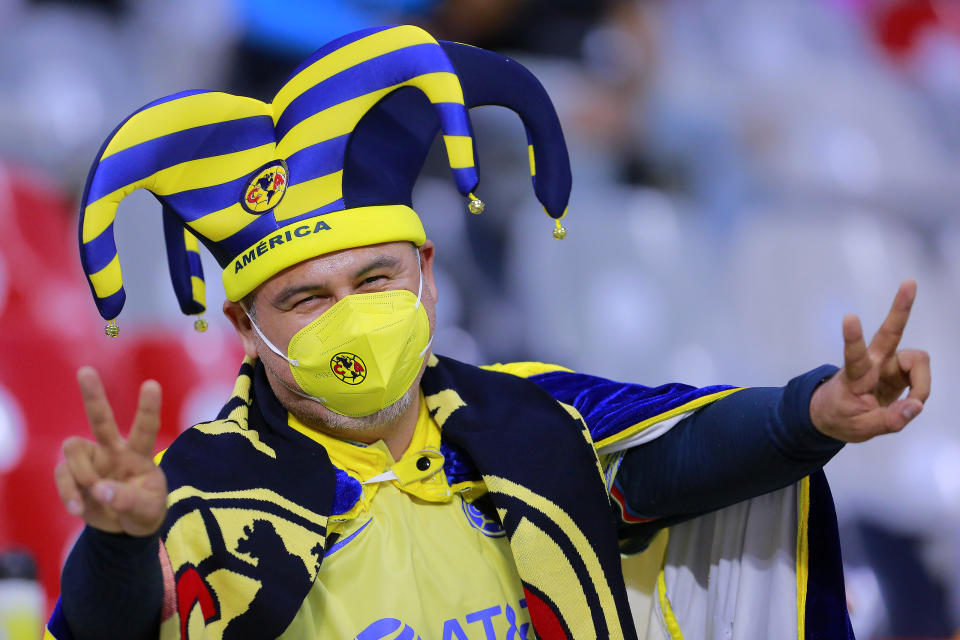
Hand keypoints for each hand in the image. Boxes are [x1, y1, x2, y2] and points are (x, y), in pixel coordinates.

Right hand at [54, 367, 167, 535]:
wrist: (125, 527)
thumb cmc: (144, 510)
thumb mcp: (148, 510)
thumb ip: (129, 500)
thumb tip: (101, 490)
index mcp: (139, 454)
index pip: (146, 427)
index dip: (148, 407)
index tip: (152, 384)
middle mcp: (114, 450)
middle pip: (101, 419)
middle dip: (93, 396)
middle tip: (86, 371)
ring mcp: (91, 460)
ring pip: (72, 446)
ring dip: (81, 472)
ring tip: (94, 493)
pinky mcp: (72, 475)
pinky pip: (62, 474)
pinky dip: (68, 491)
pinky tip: (79, 508)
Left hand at [810, 279, 930, 442]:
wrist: (835, 416)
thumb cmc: (841, 417)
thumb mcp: (860, 428)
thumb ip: (889, 420)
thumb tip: (916, 406)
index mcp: (855, 375)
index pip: (854, 355)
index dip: (852, 337)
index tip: (849, 317)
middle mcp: (873, 363)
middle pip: (890, 333)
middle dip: (900, 309)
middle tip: (910, 283)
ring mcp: (888, 365)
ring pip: (917, 359)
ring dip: (922, 382)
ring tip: (913, 404)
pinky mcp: (899, 371)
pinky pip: (921, 376)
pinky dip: (921, 391)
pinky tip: (910, 404)